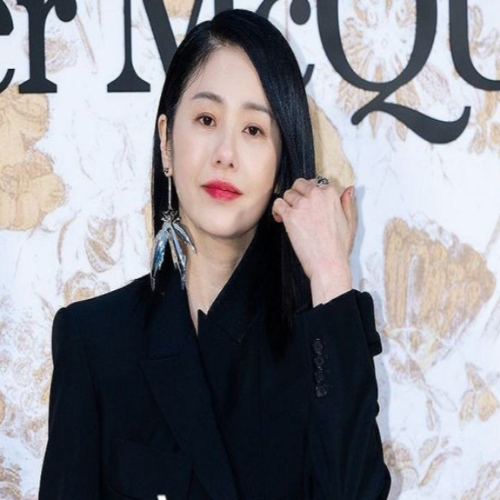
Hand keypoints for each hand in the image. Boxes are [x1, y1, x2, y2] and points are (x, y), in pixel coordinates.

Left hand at [271, 178, 355, 304]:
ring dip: (287, 203)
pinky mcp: (290, 216)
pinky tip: (280, 219)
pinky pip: (277, 204)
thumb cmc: (339, 247)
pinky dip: (276, 210)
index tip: (309, 204)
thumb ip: (348, 203)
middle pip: (300, 184)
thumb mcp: (350, 222)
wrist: (328, 263)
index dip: (310, 193)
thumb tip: (349, 190)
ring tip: (289, 216)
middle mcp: (316, 195)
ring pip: (287, 193)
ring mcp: (302, 205)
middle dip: (297, 193)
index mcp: (331, 194)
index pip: (316, 183)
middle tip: (297, 207)